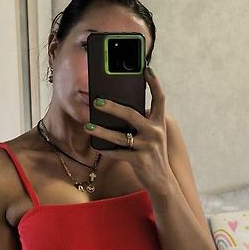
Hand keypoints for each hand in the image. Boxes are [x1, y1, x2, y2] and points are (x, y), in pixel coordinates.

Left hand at [85, 67, 171, 194]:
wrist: (161, 180)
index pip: (160, 98)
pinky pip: (118, 153)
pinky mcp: (140, 160)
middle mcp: (155, 132)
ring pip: (120, 136)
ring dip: (101, 130)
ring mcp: (148, 146)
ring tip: (87, 125)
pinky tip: (95, 146)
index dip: (154, 83)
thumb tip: (116, 108)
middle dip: (112, 107)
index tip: (146, 68)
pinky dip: (106, 150)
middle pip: (132, 114)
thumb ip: (141, 121)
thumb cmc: (151, 153)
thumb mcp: (151, 135)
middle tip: (96, 100)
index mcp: (159, 122)